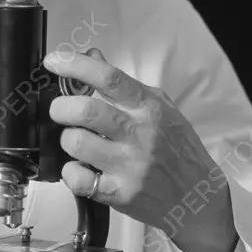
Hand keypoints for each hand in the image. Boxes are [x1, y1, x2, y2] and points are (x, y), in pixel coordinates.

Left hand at [44, 48, 238, 251]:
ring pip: (76, 143)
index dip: (75, 65)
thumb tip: (91, 56)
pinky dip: (71, 171)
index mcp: (148, 108)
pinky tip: (81, 168)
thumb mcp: (160, 108)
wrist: (197, 195)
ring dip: (67, 139)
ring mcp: (129, 165)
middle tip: (61, 112)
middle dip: (61, 107)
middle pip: (85, 111)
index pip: (108, 77)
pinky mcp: (119, 193)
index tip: (54, 61)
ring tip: (77, 141)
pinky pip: (78, 178)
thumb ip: (124, 85)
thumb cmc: (176, 148)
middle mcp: (139, 134)